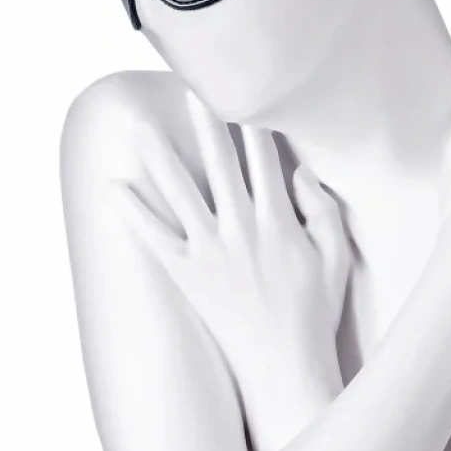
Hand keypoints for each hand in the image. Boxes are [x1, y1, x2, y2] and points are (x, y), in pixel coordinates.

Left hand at [115, 91, 350, 405]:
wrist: (286, 367)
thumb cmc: (315, 314)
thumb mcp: (336, 258)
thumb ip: (322, 211)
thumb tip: (300, 174)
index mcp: (279, 222)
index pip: (263, 159)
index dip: (252, 122)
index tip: (241, 90)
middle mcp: (241, 230)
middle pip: (218, 163)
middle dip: (204, 120)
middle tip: (189, 83)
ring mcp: (210, 254)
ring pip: (178, 192)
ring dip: (158, 156)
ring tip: (139, 126)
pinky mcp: (187, 277)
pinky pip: (153, 238)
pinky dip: (132, 213)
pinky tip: (114, 189)